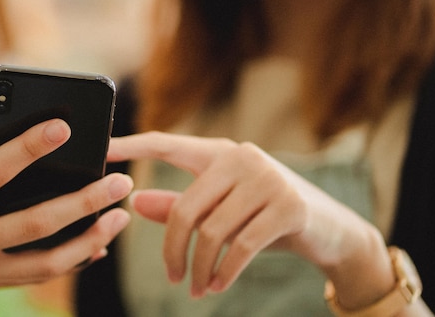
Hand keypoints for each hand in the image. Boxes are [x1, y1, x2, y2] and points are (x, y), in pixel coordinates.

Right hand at [0, 119, 132, 314]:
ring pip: (47, 261)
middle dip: (85, 201)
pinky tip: (92, 245)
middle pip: (37, 222)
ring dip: (90, 238)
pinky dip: (67, 260)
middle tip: (118, 181)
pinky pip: (34, 275)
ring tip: (117, 216)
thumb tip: (16, 175)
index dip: (30, 147)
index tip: (63, 127)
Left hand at [108, 132, 384, 299]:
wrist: (331, 231)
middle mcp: (242, 157)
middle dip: (173, 249)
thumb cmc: (266, 217)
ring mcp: (268, 179)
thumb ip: (180, 205)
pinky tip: (216, 286)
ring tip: (197, 288)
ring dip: (200, 268)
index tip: (103, 150)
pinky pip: (240, 247)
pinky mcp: (288, 206)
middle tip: (173, 278)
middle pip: (187, 207)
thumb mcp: (223, 210)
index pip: (168, 144)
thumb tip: (134, 201)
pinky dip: (223, 273)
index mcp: (220, 153)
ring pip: (212, 232)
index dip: (134, 146)